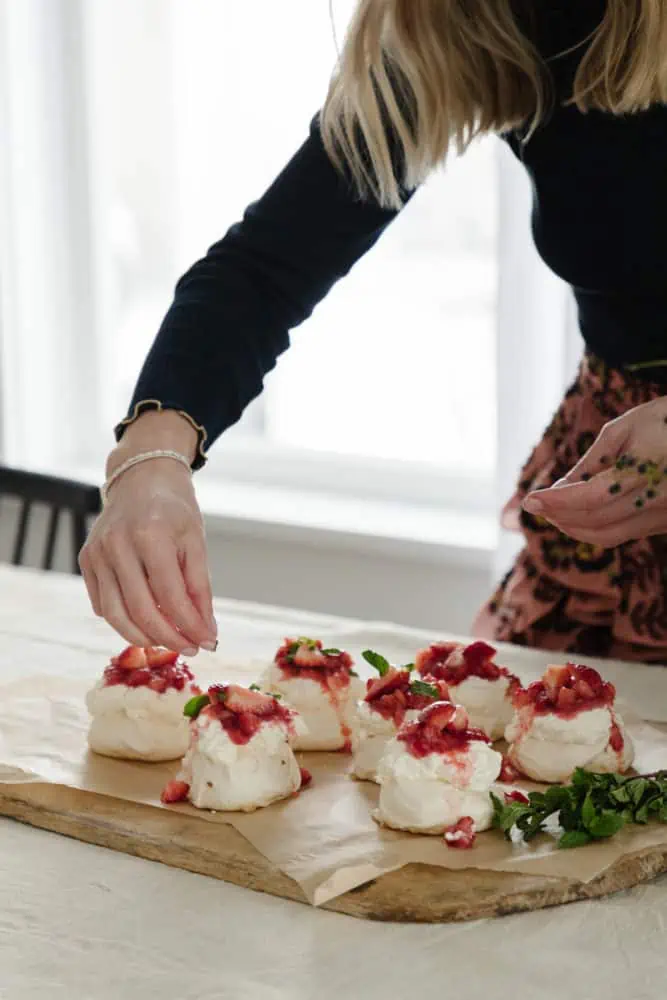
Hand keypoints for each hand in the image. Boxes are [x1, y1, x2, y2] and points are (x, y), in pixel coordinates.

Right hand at [79, 413, 216, 653]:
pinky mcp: (86, 559)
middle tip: (190, 647)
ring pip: (116, 615)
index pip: (171, 597)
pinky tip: (145, 621)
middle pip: (141, 611)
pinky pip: (103, 603)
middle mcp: (117, 545)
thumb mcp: (196, 542)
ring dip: (144, 637)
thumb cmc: (174, 509)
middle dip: (169, 638)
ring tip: (168, 640)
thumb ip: (200, 588)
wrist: (141, 477)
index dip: (191, 626)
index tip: (209, 642)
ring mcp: (96, 553)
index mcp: (150, 535)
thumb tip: (206, 631)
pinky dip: (124, 620)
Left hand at [522, 396, 666, 546]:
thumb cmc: (665, 420)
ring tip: (552, 512)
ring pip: (609, 536)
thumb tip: (557, 489)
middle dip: (559, 515)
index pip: (591, 498)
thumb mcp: (625, 428)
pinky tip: (578, 514)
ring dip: (574, 528)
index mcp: (646, 469)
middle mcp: (659, 499)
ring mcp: (665, 516)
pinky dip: (595, 529)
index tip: (529, 500)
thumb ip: (591, 461)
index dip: (556, 502)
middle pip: (596, 521)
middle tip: (536, 505)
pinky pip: (624, 534)